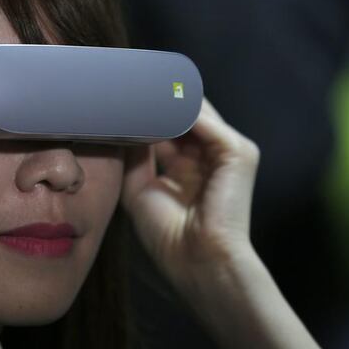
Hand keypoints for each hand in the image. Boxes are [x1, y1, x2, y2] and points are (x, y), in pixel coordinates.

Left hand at [120, 96, 260, 293]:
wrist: (199, 264)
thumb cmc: (169, 237)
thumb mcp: (140, 186)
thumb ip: (133, 152)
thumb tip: (118, 120)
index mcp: (192, 162)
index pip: (169, 120)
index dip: (144, 107)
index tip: (112, 97)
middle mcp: (211, 151)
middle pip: (182, 107)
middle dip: (151, 95)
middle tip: (116, 84)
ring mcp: (227, 149)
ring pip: (191, 107)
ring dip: (159, 97)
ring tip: (126, 88)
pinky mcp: (236, 151)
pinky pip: (200, 119)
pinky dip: (172, 110)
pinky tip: (144, 107)